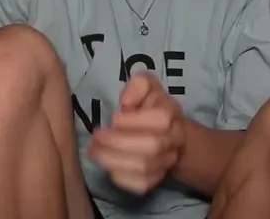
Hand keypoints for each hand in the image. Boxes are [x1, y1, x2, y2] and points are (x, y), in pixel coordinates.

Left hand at [88, 72, 185, 194]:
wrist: (167, 133)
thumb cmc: (150, 106)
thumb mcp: (146, 86)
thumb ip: (138, 85)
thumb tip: (126, 103)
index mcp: (171, 113)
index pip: (160, 119)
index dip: (134, 121)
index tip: (113, 119)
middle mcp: (174, 138)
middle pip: (152, 146)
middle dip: (119, 143)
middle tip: (96, 138)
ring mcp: (167, 161)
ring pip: (145, 168)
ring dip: (114, 160)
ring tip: (95, 151)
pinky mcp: (158, 178)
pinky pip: (141, 184)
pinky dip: (122, 177)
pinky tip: (108, 166)